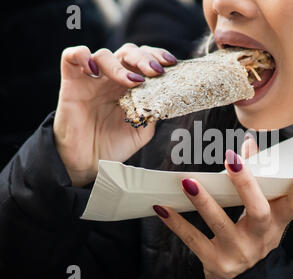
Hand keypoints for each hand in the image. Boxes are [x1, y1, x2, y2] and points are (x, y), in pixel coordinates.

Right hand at [54, 43, 177, 186]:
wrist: (88, 163)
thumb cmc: (113, 146)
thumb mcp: (142, 130)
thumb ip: (153, 112)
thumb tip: (166, 98)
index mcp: (129, 87)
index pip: (143, 60)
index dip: (157, 56)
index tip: (172, 64)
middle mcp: (111, 79)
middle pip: (127, 52)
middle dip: (144, 58)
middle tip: (156, 71)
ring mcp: (91, 80)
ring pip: (104, 54)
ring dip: (121, 65)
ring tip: (133, 82)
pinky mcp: (71, 83)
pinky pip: (71, 56)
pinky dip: (82, 55)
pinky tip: (94, 69)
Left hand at [153, 135, 292, 278]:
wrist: (237, 275)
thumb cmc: (250, 232)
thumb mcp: (260, 211)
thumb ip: (255, 177)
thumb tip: (248, 143)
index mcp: (277, 222)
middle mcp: (262, 239)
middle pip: (259, 212)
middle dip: (246, 185)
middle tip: (232, 161)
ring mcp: (240, 253)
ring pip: (222, 225)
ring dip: (205, 202)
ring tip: (188, 182)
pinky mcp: (217, 264)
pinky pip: (195, 241)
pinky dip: (178, 224)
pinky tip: (163, 207)